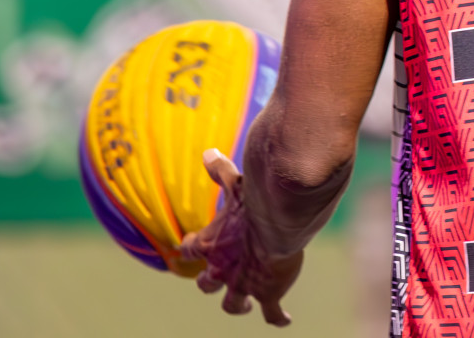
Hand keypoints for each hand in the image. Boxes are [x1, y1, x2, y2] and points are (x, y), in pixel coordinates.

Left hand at [179, 148, 303, 324]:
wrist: (279, 221)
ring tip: (243, 306)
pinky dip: (277, 317)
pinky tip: (284, 320)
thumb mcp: (236, 183)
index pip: (190, 249)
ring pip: (232, 304)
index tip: (190, 245)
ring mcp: (245, 283)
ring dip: (236, 305)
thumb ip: (221, 171)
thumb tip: (208, 153)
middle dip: (209, 283)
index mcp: (212, 243)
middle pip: (206, 284)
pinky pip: (271, 312)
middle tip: (214, 281)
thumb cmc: (256, 199)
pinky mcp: (268, 293)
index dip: (190, 248)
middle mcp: (224, 268)